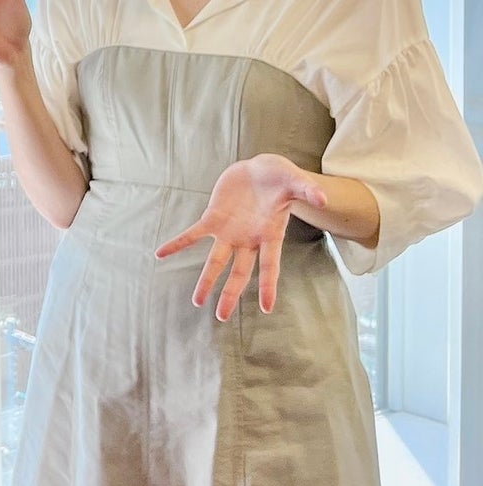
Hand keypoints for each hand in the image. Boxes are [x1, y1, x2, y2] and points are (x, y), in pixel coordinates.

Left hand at [155, 154, 327, 319]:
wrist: (260, 168)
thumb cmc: (281, 177)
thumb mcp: (296, 180)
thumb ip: (308, 191)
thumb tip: (323, 198)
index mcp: (271, 235)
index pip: (270, 266)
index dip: (268, 286)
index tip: (267, 308)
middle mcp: (249, 239)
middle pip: (239, 272)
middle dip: (230, 293)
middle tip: (222, 317)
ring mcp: (230, 231)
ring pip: (216, 260)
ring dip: (206, 279)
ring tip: (196, 301)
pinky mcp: (213, 218)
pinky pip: (193, 234)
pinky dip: (178, 244)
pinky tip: (161, 253)